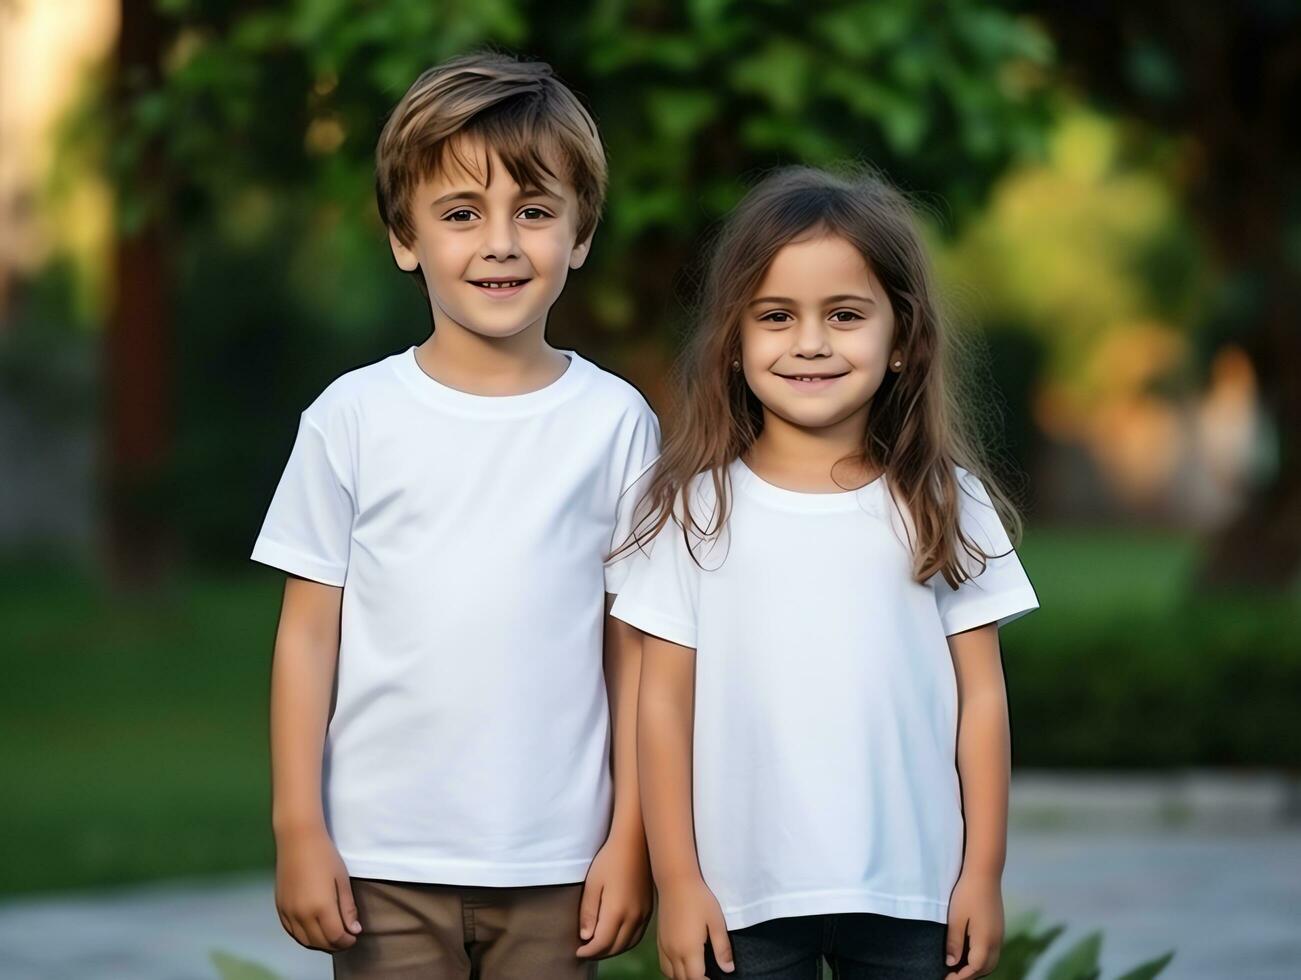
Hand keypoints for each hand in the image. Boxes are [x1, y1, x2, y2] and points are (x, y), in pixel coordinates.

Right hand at [274, 824, 362, 951]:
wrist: (298, 840)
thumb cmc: (325, 856)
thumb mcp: (342, 880)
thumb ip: (348, 908)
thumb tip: (354, 930)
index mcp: (320, 907)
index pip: (335, 937)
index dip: (347, 941)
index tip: (354, 937)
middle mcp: (302, 915)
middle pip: (320, 942)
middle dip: (335, 944)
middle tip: (346, 938)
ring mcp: (288, 912)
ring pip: (304, 940)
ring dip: (319, 943)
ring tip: (331, 936)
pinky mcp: (279, 908)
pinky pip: (291, 932)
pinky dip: (304, 936)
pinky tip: (313, 931)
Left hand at [576, 832, 653, 958]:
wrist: (636, 842)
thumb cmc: (610, 860)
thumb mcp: (593, 884)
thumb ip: (589, 912)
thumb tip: (586, 937)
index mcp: (617, 912)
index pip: (602, 944)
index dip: (588, 952)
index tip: (577, 952)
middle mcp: (634, 917)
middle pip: (616, 947)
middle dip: (599, 953)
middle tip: (586, 950)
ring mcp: (644, 913)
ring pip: (628, 944)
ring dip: (613, 949)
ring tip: (599, 946)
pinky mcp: (649, 909)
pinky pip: (638, 935)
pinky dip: (626, 942)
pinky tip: (617, 936)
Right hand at [655, 875, 733, 978]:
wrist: (675, 881)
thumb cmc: (699, 899)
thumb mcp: (716, 922)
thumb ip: (722, 948)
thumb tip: (728, 969)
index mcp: (689, 949)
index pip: (696, 979)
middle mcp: (673, 952)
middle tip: (709, 976)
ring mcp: (664, 947)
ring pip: (671, 976)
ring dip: (684, 979)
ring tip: (697, 973)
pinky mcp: (659, 941)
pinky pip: (664, 966)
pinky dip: (673, 972)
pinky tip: (683, 966)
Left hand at [945, 870, 1003, 978]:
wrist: (984, 874)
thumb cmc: (967, 894)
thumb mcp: (955, 918)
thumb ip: (954, 942)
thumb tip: (951, 963)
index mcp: (985, 941)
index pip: (974, 968)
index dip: (960, 977)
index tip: (946, 979)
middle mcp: (996, 941)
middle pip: (984, 969)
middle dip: (969, 976)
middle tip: (950, 976)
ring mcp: (1000, 935)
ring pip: (990, 962)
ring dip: (976, 968)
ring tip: (958, 968)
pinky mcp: (999, 928)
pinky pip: (992, 952)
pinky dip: (982, 959)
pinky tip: (969, 954)